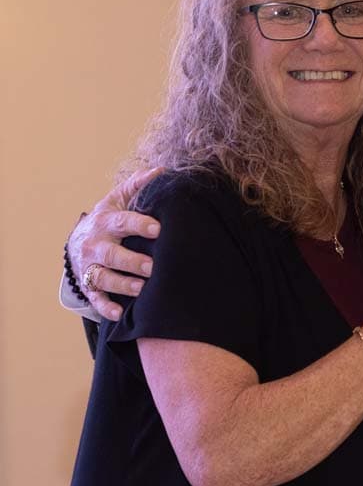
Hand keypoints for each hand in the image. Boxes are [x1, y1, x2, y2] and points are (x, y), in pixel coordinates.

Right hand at [68, 167, 163, 320]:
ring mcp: (90, 266)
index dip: (139, 225)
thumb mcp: (118, 199)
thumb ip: (137, 185)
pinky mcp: (88, 286)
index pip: (122, 222)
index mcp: (105, 222)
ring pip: (103, 278)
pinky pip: (95, 299)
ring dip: (121, 284)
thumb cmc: (107, 218)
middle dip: (131, 261)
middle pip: (112, 254)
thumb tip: (161, 172)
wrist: (78, 240)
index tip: (157, 229)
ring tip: (140, 288)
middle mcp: (96, 245)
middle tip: (152, 266)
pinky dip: (105, 307)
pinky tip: (119, 313)